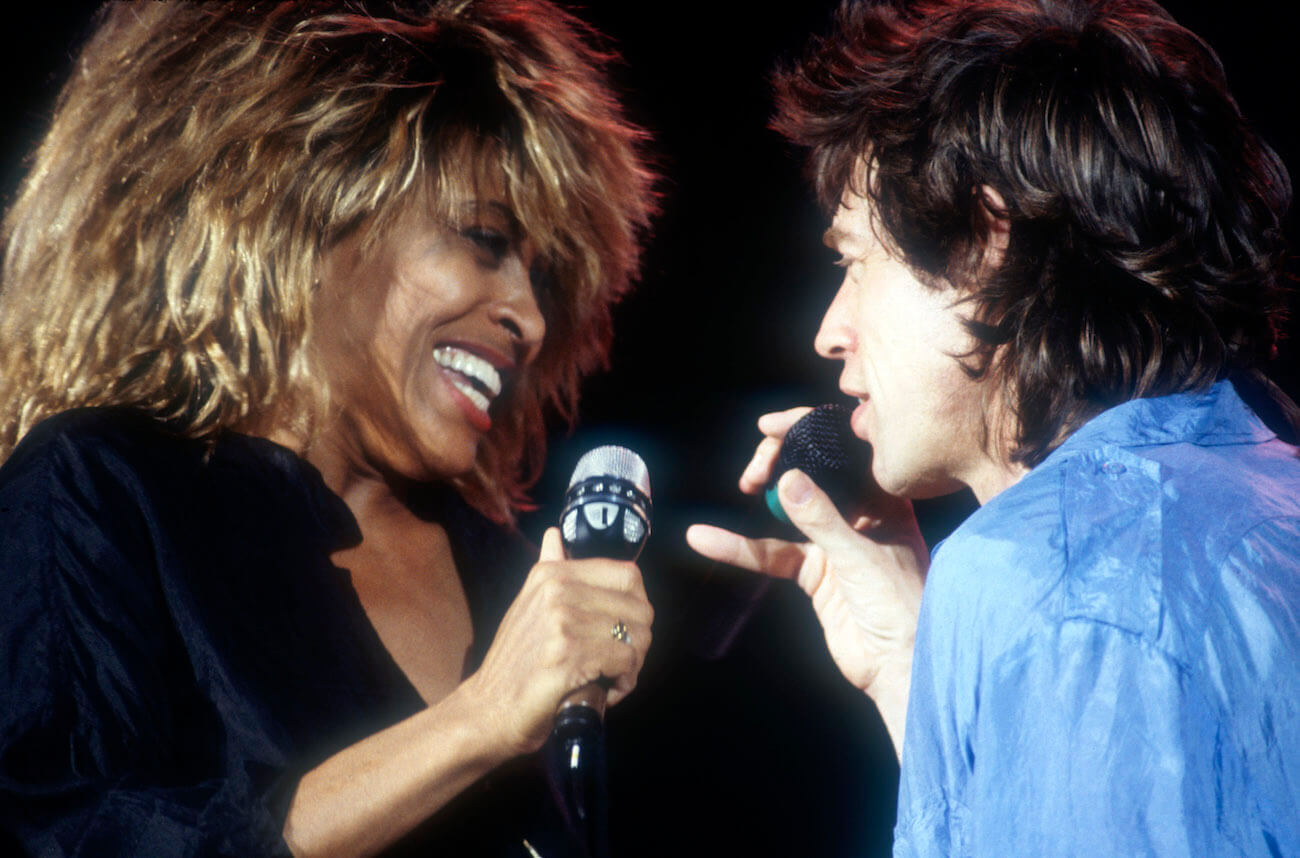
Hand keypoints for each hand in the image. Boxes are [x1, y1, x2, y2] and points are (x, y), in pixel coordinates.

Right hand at [458, 528, 652, 756]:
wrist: (489, 709)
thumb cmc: (515, 663)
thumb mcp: (528, 606)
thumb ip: (549, 569)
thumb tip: (554, 536)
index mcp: (552, 574)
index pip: (629, 576)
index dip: (637, 607)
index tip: (624, 631)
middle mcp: (558, 591)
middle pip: (639, 609)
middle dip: (639, 641)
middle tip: (620, 662)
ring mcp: (562, 621)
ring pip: (637, 637)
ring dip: (632, 665)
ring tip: (611, 677)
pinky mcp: (569, 655)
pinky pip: (626, 661)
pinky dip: (625, 681)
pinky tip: (607, 691)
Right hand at [687, 407, 925, 700]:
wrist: (901, 666)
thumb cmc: (902, 607)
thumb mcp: (861, 557)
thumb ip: (821, 518)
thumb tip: (785, 478)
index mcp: (885, 500)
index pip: (845, 451)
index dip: (810, 431)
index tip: (772, 426)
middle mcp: (860, 515)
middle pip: (813, 473)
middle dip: (781, 460)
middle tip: (756, 465)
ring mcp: (835, 543)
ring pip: (789, 508)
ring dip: (762, 496)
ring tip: (742, 484)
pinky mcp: (814, 572)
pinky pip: (771, 553)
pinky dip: (740, 548)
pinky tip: (707, 539)